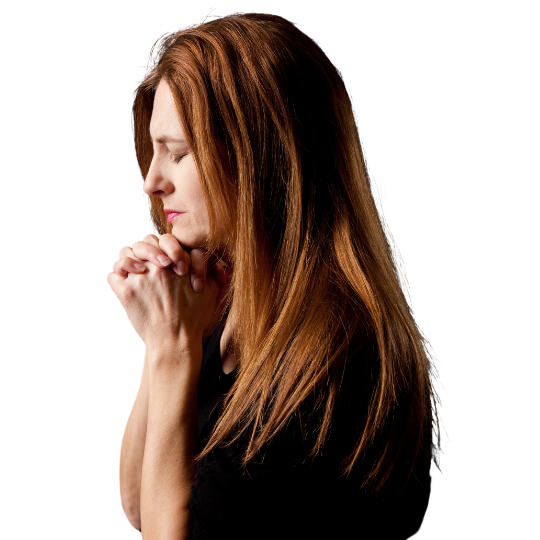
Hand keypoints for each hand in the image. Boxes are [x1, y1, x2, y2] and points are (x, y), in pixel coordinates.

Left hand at [106, 233, 232, 345]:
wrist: (175, 342)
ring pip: (127, 252)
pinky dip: (118, 271)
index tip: (170, 262)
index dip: (167, 247)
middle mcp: (157, 267)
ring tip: (137, 268)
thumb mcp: (211, 291)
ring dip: (131, 257)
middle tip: (153, 263)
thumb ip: (208, 269)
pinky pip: (114, 271)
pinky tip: (126, 277)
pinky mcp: (125, 292)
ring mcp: (139, 278)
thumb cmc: (194, 318)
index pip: (165, 239)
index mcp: (178, 262)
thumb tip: (205, 257)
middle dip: (149, 249)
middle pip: (145, 241)